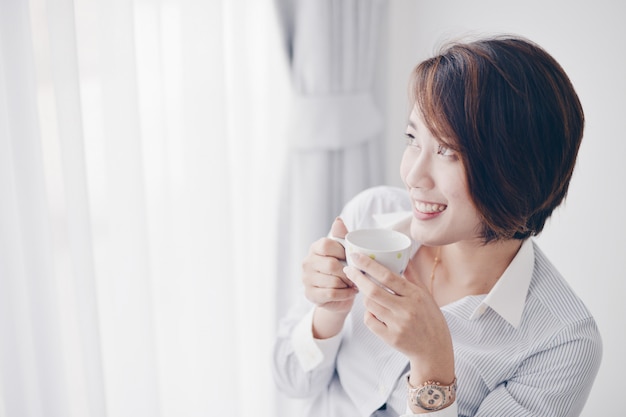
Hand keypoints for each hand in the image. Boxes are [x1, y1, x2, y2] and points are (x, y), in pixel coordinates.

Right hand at [302, 218, 357, 337]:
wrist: (337, 295)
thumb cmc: (341, 269)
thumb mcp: (344, 251)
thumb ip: (342, 236)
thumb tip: (338, 220)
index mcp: (315, 248)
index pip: (327, 245)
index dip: (342, 253)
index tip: (351, 259)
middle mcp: (307, 262)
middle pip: (331, 265)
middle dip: (348, 272)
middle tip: (357, 276)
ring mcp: (306, 279)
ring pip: (333, 281)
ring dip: (348, 284)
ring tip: (353, 284)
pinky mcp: (310, 294)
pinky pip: (332, 294)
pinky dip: (345, 294)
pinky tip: (350, 292)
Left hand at [344, 252, 453, 381]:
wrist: (434, 350)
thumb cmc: (430, 318)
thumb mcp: (426, 295)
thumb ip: (412, 276)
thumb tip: (403, 256)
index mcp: (415, 295)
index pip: (388, 276)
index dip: (369, 265)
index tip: (356, 256)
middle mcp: (406, 309)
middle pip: (373, 291)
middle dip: (357, 278)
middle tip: (348, 270)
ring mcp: (398, 325)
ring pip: (369, 305)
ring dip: (364, 296)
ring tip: (367, 293)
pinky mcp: (391, 338)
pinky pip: (370, 321)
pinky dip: (368, 314)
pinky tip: (373, 312)